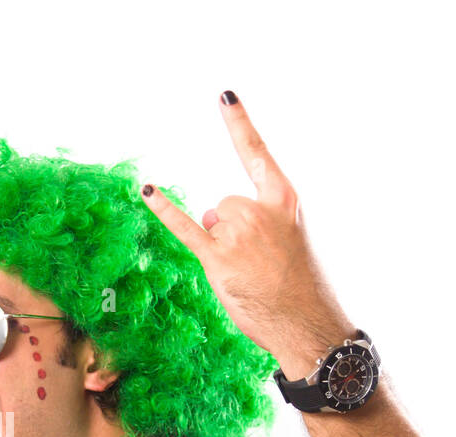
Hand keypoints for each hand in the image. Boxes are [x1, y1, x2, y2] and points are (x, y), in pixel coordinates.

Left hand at [140, 92, 355, 378]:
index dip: (240, 124)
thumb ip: (254, 220)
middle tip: (256, 262)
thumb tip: (212, 215)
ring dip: (221, 245)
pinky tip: (147, 190)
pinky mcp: (217, 259)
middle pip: (224, 204)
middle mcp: (261, 211)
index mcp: (284, 202)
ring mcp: (238, 235)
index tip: (224, 95)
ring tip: (247, 272)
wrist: (307, 323)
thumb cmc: (299, 286)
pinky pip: (185, 228)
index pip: (257, 155)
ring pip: (213, 222)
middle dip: (231, 230)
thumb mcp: (288, 239)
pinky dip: (165, 210)